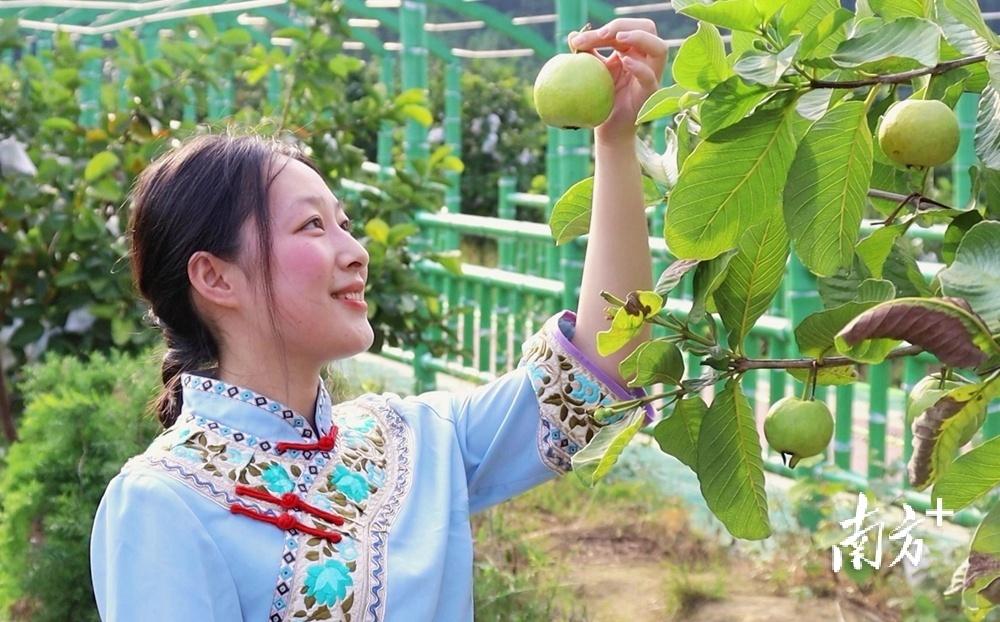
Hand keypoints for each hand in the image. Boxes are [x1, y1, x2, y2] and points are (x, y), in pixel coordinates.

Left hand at [568, 19, 668, 144]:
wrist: (608, 130)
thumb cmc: (601, 101)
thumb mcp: (592, 73)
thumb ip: (585, 53)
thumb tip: (572, 35)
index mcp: (632, 51)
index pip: (625, 29)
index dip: (605, 29)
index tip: (579, 40)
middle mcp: (645, 60)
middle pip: (647, 28)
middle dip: (624, 25)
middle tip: (601, 34)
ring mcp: (650, 76)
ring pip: (659, 48)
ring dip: (639, 37)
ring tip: (618, 37)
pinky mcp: (649, 94)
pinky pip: (649, 77)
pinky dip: (638, 67)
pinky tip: (624, 61)